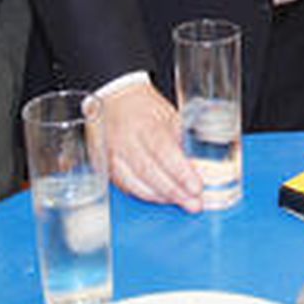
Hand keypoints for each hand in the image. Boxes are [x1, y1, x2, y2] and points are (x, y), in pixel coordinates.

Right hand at [100, 84, 203, 211]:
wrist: (115, 101)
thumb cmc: (145, 107)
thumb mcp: (170, 117)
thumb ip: (181, 144)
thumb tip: (198, 170)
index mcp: (144, 123)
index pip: (164, 151)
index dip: (181, 173)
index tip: (197, 187)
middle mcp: (124, 140)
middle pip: (149, 173)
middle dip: (174, 191)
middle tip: (194, 203)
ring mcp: (112, 156)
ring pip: (136, 185)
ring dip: (162, 197)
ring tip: (183, 202)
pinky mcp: (105, 168)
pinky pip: (126, 188)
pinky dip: (147, 195)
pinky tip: (163, 198)